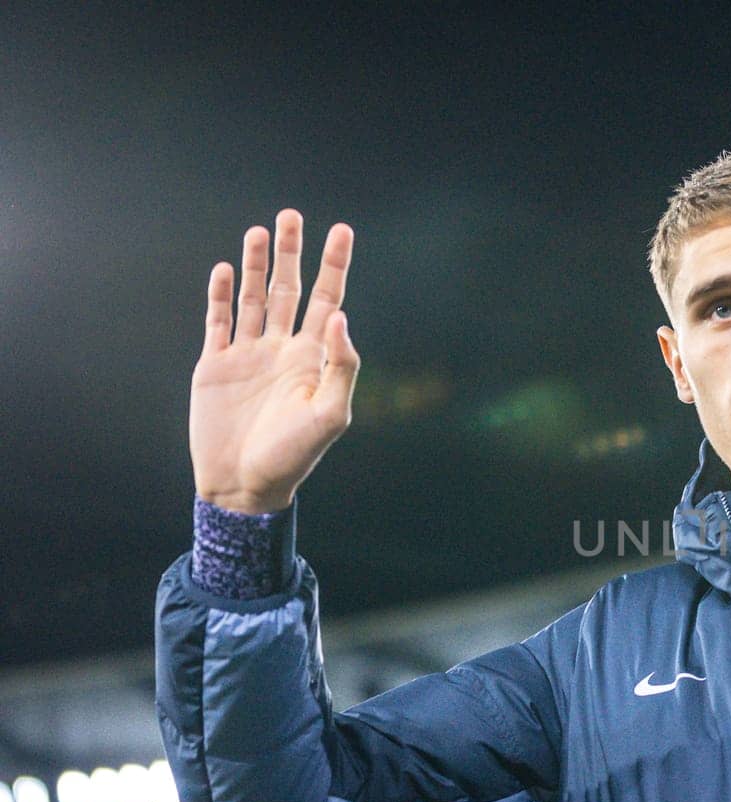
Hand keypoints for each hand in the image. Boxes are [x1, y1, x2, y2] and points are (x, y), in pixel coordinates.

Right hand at [190, 209, 360, 513]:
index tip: (342, 231)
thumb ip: (340, 367)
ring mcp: (248, 355)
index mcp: (313, 359)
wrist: (244, 484)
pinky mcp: (215, 365)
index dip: (335, 266)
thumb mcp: (329, 415)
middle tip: (291, 214)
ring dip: (255, 265)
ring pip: (253, 298)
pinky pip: (219, 322)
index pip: (328, 301)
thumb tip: (340, 318)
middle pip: (290, 290)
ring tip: (260, 231)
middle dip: (292, 253)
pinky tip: (222, 270)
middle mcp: (282, 350)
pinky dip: (220, 296)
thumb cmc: (293, 456)